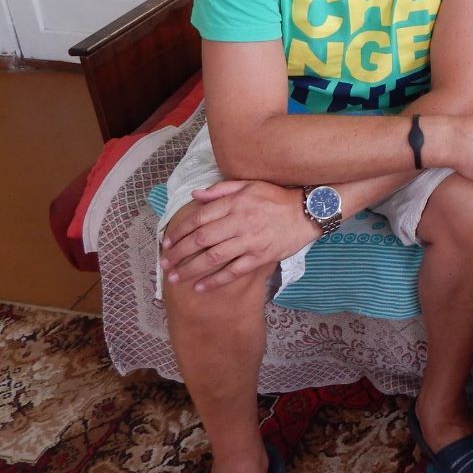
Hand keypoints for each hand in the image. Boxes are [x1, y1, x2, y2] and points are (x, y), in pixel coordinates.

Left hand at [159, 180, 316, 292]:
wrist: (308, 212)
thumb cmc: (277, 197)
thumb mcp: (250, 185)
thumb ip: (221, 190)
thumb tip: (195, 195)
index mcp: (235, 203)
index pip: (199, 217)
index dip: (180, 231)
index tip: (167, 242)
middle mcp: (240, 221)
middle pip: (202, 239)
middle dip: (179, 252)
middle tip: (165, 263)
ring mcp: (250, 241)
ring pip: (214, 257)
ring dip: (191, 268)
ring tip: (175, 278)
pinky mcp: (260, 256)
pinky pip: (234, 271)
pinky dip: (215, 280)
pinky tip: (200, 287)